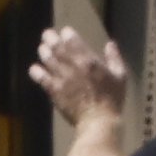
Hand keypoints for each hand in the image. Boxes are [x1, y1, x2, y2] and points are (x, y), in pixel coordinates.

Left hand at [23, 19, 126, 136]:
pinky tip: (36, 69)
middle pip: (55, 45)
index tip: (66, 33)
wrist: (98, 121)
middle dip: (50, 37)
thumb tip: (110, 44)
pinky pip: (39, 76)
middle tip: (48, 35)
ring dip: (43, 51)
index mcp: (88, 59)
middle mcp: (72, 65)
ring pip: (46, 58)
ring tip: (43, 49)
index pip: (71, 38)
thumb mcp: (120, 77)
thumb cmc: (113, 99)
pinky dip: (36, 71)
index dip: (67, 33)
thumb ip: (114, 58)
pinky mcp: (53, 89)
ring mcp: (60, 77)